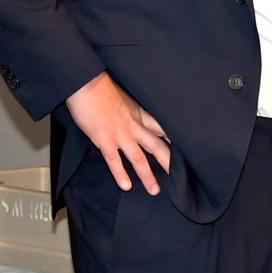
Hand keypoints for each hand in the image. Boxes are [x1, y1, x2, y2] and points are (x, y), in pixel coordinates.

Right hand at [65, 71, 170, 194]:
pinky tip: (126, 186)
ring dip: (147, 176)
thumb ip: (131, 112)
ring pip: (139, 158)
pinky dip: (120, 174)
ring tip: (154, 190)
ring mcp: (120, 134)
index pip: (162, 129)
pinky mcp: (104, 139)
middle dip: (168, 163)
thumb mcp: (123, 97)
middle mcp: (133, 125)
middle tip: (179, 178)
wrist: (85, 82)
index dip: (174, 140)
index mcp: (139, 113)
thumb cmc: (100, 88)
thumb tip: (132, 120)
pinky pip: (114, 160)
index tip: (186, 150)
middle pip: (156, 146)